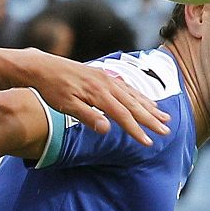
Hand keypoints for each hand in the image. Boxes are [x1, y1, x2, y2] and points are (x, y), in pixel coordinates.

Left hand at [17, 52, 170, 145]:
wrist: (42, 67)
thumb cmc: (52, 90)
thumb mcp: (66, 106)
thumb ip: (88, 117)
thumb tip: (107, 129)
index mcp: (99, 94)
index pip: (123, 116)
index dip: (137, 130)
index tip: (148, 143)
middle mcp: (107, 84)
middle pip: (134, 105)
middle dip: (151, 119)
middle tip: (166, 131)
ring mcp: (106, 78)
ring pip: (133, 95)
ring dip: (149, 106)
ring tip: (163, 117)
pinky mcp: (103, 76)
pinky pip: (126, 87)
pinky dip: (138, 95)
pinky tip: (144, 101)